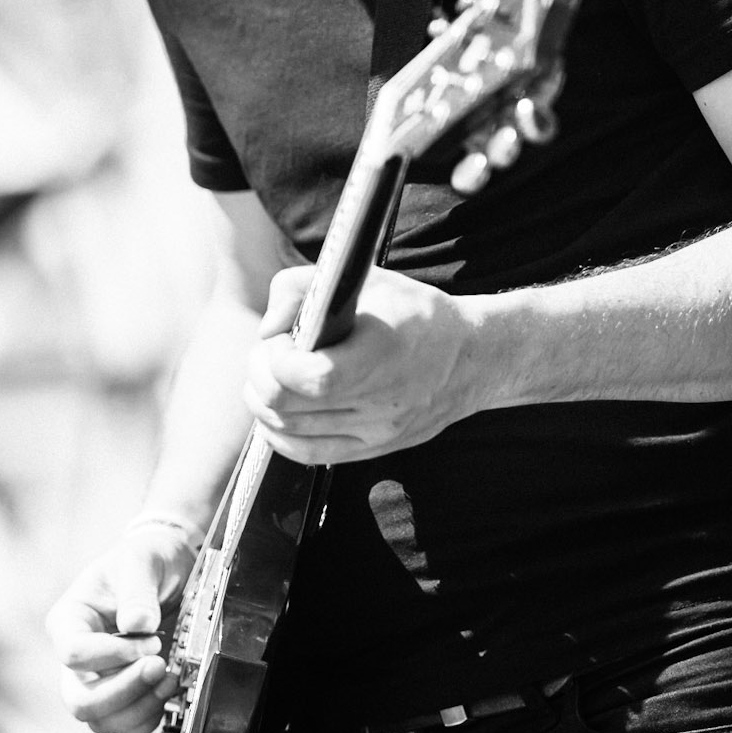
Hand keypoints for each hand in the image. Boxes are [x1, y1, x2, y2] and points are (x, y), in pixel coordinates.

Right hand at [45, 521, 200, 732]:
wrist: (169, 573)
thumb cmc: (146, 562)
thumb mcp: (141, 561)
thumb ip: (137, 590)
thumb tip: (138, 625)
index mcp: (69, 622)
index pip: (73, 653)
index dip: (112, 655)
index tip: (151, 641)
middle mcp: (77, 660)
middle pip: (80, 700)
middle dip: (124, 691)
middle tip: (159, 666)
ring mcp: (98, 683)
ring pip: (104, 721)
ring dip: (141, 707)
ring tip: (170, 677)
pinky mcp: (124, 698)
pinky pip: (127, 727)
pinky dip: (150, 716)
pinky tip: (169, 688)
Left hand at [244, 262, 478, 462]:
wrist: (470, 357)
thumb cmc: (413, 312)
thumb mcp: (363, 278)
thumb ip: (301, 288)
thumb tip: (267, 330)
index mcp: (382, 355)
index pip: (312, 377)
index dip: (278, 359)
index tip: (279, 338)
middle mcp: (381, 401)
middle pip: (287, 406)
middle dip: (260, 375)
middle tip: (267, 354)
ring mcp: (377, 432)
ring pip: (289, 432)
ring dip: (265, 402)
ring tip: (272, 376)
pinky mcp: (373, 449)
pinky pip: (308, 455)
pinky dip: (280, 434)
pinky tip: (279, 411)